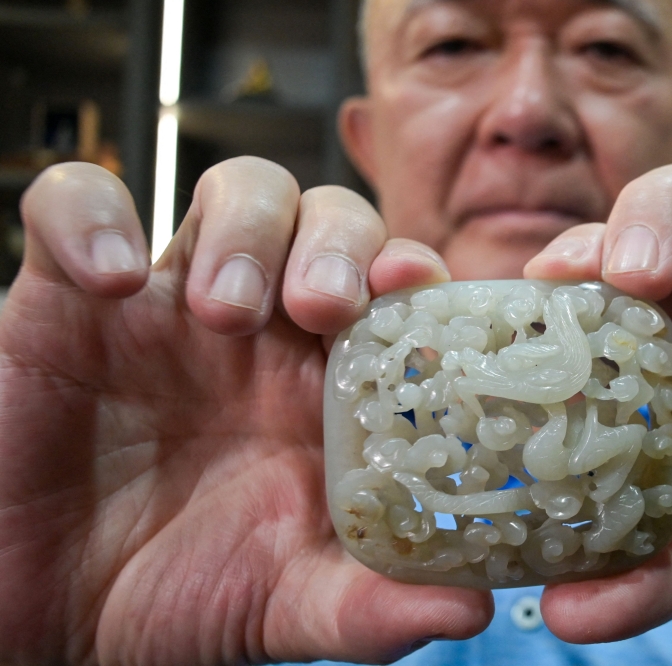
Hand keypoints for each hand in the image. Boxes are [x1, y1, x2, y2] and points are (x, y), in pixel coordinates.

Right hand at [0, 159, 491, 664]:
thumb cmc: (179, 596)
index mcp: (327, 383)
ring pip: (239, 191)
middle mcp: (265, 329)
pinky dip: (96, 218)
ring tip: (223, 310)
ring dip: (247, 229)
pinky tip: (110, 282)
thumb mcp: (286, 606)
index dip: (412, 270)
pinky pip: (79, 207)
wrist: (49, 615)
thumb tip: (472, 608)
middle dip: (337, 242)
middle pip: (331, 218)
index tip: (413, 286)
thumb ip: (372, 605)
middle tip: (319, 308)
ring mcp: (173, 301)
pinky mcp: (69, 294)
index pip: (395, 285)